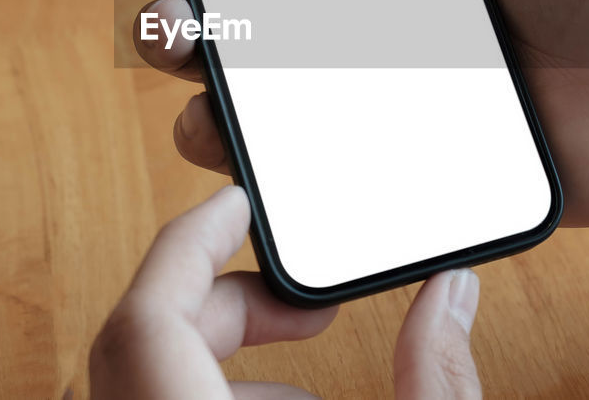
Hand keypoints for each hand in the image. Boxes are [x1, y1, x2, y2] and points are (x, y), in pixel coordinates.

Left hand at [91, 186, 481, 397]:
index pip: (146, 318)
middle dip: (221, 302)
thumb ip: (437, 378)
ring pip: (141, 384)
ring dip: (211, 357)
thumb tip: (451, 293)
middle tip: (301, 307)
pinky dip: (203, 396)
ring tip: (302, 378)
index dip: (188, 243)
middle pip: (137, 342)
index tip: (235, 206)